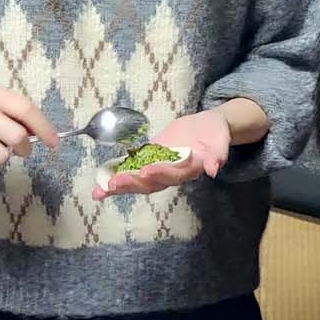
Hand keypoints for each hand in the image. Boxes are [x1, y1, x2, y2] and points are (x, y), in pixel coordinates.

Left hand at [94, 111, 229, 199]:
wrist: (207, 127)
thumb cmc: (215, 133)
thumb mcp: (220, 140)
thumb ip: (217, 154)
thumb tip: (214, 169)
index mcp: (188, 170)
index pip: (172, 175)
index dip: (159, 174)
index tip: (146, 171)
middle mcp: (171, 173)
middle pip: (150, 184)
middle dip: (132, 184)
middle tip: (113, 183)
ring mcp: (159, 169)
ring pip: (138, 182)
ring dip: (119, 187)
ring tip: (100, 191)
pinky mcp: (149, 161)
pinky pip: (131, 171)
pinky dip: (116, 178)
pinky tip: (99, 187)